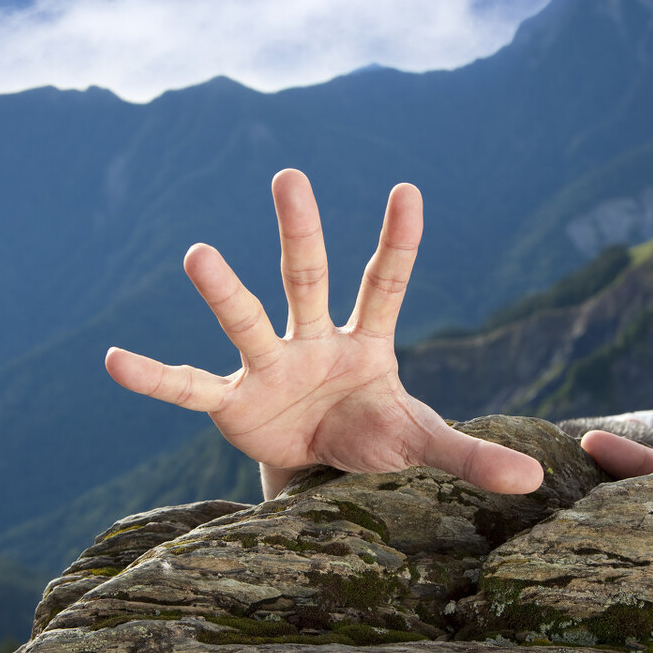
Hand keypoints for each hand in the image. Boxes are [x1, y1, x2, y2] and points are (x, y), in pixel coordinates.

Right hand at [105, 169, 542, 498]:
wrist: (320, 471)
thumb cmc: (374, 439)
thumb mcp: (421, 445)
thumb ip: (470, 454)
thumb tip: (537, 475)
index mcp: (366, 340)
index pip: (385, 281)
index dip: (398, 241)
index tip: (409, 191)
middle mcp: (312, 338)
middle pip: (306, 276)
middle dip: (299, 230)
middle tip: (289, 176)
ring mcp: (268, 365)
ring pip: (247, 319)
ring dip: (224, 290)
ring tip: (198, 254)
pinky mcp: (232, 403)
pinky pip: (189, 387)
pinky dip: (155, 377)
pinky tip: (115, 360)